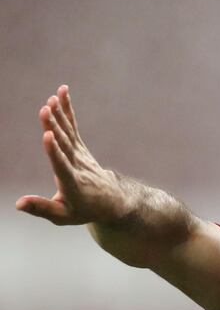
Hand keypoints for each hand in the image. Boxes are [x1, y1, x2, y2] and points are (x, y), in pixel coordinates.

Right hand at [17, 85, 128, 225]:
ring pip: (69, 133)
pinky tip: (61, 93)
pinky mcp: (80, 147)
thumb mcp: (63, 216)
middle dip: (55, 127)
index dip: (55, 152)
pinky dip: (67, 110)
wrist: (111, 201)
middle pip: (65, 145)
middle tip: (46, 110)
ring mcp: (80, 154)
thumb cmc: (83, 210)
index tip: (48, 137)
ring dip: (60, 115)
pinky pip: (73, 126)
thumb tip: (18, 204)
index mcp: (73, 184)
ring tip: (52, 99)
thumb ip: (42, 209)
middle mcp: (78, 166)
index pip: (63, 166)